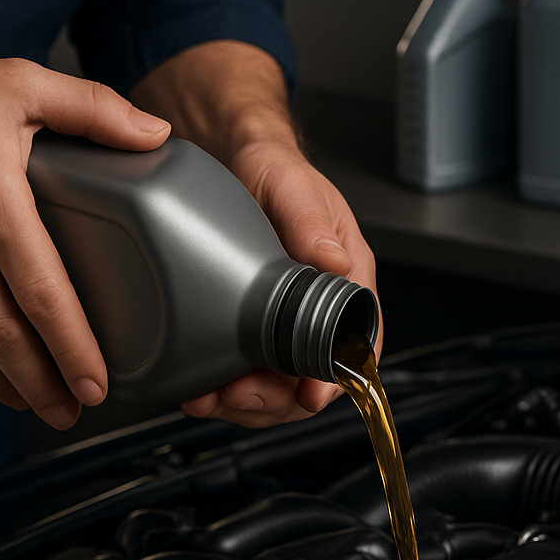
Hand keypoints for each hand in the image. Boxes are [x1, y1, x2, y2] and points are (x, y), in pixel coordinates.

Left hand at [130, 40, 379, 428]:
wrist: (228, 158)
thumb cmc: (270, 167)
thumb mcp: (289, 184)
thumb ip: (309, 221)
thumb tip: (335, 263)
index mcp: (348, 275)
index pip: (359, 341)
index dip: (336, 377)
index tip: (306, 395)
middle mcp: (323, 305)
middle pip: (315, 376)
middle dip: (275, 398)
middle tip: (234, 396)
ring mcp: (287, 321)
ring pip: (280, 385)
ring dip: (246, 402)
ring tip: (208, 398)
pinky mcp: (253, 327)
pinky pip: (250, 373)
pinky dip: (227, 389)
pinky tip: (200, 386)